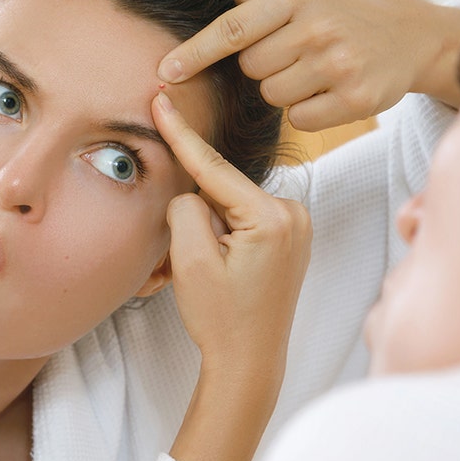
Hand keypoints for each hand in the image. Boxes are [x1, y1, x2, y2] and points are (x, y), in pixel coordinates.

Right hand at [154, 91, 311, 460]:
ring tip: (209, 276)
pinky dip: (222, 234)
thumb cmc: (221, 318)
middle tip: (192, 266)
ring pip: (229, 204)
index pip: (213, 168)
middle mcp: (294, 213)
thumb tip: (194, 194)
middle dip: (197, 217)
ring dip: (209, 228)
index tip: (162, 99)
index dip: (181, 133)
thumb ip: (186, 209)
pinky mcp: (292, 235)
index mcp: (272, 217)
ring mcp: (297, 223)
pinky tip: (222, 269)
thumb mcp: (189, 261)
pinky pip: (243, 217)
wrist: (250, 362)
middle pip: (221, 189)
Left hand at [158, 0, 459, 129]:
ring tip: (315, 67)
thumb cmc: (338, 4)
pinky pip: (300, 118)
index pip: (234, 28)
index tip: (166, 70)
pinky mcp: (356, 99)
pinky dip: (306, 109)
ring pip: (272, 95)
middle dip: (263, 64)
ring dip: (284, 87)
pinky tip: (329, 89)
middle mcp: (319, 25)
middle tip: (296, 49)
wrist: (407, 35)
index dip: (196, 52)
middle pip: (251, 68)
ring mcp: (339, 64)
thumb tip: (219, 27)